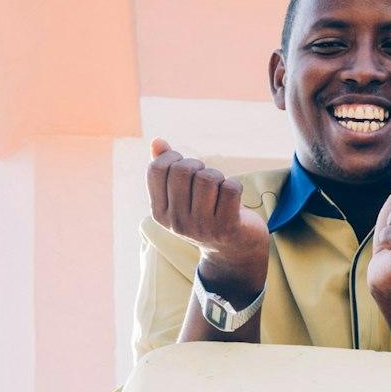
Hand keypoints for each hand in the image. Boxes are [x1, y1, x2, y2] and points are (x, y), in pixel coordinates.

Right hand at [147, 137, 268, 298]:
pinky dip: (235, 186)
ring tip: (219, 189)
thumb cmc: (206, 213)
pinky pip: (231, 187)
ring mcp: (202, 226)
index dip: (173, 158)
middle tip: (206, 178)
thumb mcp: (182, 195)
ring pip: (208, 177)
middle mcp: (177, 222)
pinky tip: (233, 199)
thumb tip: (157, 141)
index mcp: (159, 213)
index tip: (185, 167)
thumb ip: (168, 169)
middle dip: (197, 165)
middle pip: (182, 169)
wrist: (233, 250)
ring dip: (218, 176)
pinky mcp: (227, 227)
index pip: (156, 169)